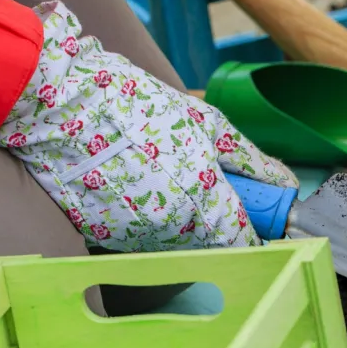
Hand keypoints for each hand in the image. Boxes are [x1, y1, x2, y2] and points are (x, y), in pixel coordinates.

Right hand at [0, 1, 297, 251]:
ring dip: (183, 223)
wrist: (60, 104)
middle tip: (212, 189)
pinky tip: (138, 184)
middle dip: (220, 224)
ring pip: (176, 243)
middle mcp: (170, 227)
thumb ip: (251, 160)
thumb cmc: (137, 105)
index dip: (255, 231)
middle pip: (211, 244)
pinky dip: (148, 220)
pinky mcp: (104, 236)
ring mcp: (134, 235)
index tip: (258, 219)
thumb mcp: (206, 122)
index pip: (242, 239)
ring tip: (166, 177)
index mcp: (202, 198)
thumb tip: (286, 182)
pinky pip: (141, 238)